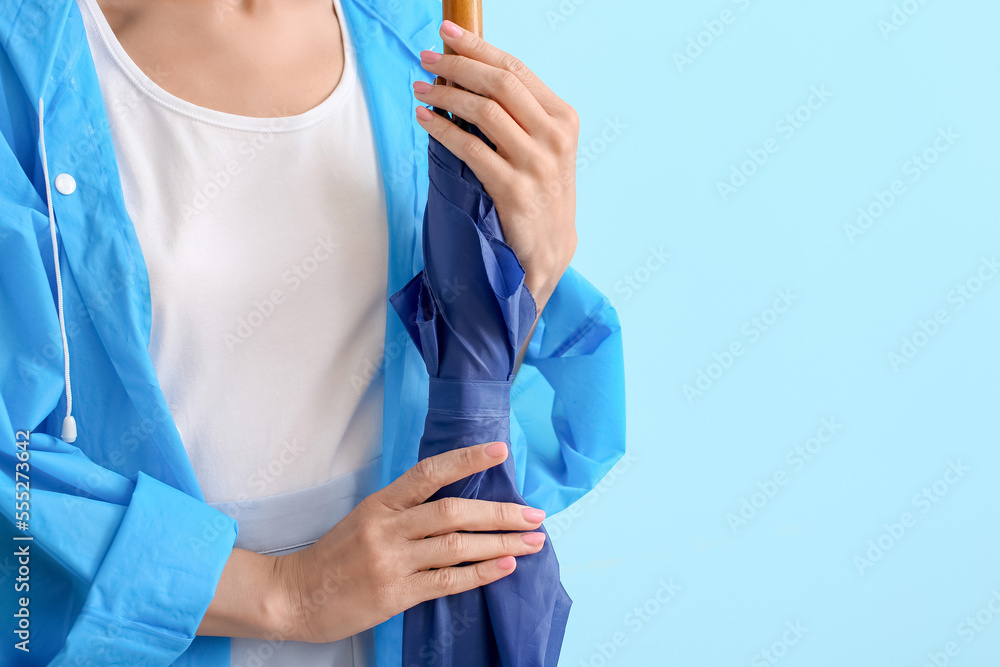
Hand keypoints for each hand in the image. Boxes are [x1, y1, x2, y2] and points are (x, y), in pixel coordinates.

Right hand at [273, 441, 546, 642]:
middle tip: (535, 515)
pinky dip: (480, 574)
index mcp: (381, 504)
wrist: (294, 596)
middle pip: (453, 512)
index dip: (467, 459)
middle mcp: (387, 529)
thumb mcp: (365, 519)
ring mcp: (391, 562)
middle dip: (499, 513)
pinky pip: (447, 582)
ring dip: (500, 544)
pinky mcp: (395, 595)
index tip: (500, 451)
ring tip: (532, 542)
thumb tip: (458, 505)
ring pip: (456, 546)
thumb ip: (405, 510)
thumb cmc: (334, 556)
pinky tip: (505, 567)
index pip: (429, 472)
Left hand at [413, 20, 579, 308]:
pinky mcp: (514, 190)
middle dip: (458, 65)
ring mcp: (536, 164)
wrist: (548, 249)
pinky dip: (443, 129)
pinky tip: (425, 120)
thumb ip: (520, 114)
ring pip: (484, 112)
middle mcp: (554, 137)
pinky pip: (471, 149)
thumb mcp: (542, 147)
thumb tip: (472, 75)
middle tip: (426, 58)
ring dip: (446, 94)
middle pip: (499, 83)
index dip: (479, 47)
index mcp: (563, 118)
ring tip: (420, 88)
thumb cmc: (538, 193)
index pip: (517, 69)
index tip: (447, 33)